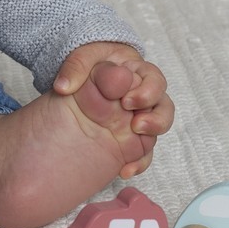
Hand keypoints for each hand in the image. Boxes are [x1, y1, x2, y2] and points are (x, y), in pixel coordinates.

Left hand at [53, 41, 173, 176]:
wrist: (84, 79)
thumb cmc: (90, 64)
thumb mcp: (82, 58)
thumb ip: (75, 68)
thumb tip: (64, 86)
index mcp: (138, 73)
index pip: (154, 81)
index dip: (147, 92)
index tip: (126, 101)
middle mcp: (144, 96)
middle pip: (164, 107)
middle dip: (155, 118)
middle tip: (135, 123)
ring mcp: (140, 117)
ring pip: (158, 130)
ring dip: (151, 137)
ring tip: (134, 139)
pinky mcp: (133, 138)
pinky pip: (143, 153)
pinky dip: (138, 163)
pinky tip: (124, 170)